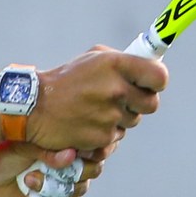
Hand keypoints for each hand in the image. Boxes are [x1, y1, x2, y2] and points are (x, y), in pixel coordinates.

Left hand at [0, 138, 121, 196]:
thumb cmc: (5, 155)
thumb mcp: (22, 147)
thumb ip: (46, 151)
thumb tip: (71, 155)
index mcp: (65, 141)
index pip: (94, 145)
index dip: (94, 150)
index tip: (79, 152)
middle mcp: (71, 160)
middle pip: (94, 169)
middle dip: (74, 171)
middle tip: (49, 168)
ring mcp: (66, 180)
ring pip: (80, 188)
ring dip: (55, 186)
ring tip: (30, 180)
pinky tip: (32, 192)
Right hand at [27, 46, 166, 151]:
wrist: (35, 107)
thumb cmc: (66, 79)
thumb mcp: (93, 58)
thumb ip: (123, 61)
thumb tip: (150, 65)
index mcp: (115, 65)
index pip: (159, 77)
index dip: (157, 81)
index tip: (150, 83)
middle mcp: (116, 90)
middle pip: (151, 104)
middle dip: (139, 102)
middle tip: (123, 98)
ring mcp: (110, 116)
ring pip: (133, 121)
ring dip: (121, 117)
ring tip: (96, 109)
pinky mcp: (103, 137)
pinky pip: (117, 136)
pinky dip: (106, 132)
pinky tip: (89, 122)